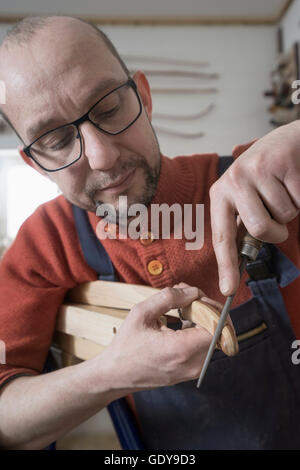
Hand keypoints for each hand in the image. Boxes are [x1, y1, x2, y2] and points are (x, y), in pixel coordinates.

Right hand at [103, 285, 213, 391]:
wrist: (115, 375)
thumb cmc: (126, 345)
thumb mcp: (141, 313)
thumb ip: (169, 298)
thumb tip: (193, 291)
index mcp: (181, 349)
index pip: (218, 327)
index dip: (212, 308)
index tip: (196, 298)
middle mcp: (192, 364)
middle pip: (218, 332)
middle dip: (207, 310)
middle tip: (187, 299)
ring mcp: (193, 370)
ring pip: (213, 339)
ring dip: (203, 320)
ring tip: (181, 310)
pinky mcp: (191, 371)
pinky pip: (204, 347)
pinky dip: (198, 331)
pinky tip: (181, 322)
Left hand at [210, 122, 299, 295]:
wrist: (288, 139)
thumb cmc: (266, 174)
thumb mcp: (245, 195)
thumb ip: (242, 222)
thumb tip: (239, 258)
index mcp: (221, 193)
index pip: (222, 236)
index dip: (226, 265)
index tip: (228, 289)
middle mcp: (234, 180)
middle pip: (260, 229)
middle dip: (277, 231)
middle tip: (278, 217)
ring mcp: (257, 170)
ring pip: (284, 214)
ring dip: (290, 209)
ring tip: (283, 190)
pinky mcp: (281, 162)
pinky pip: (299, 199)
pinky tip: (293, 179)